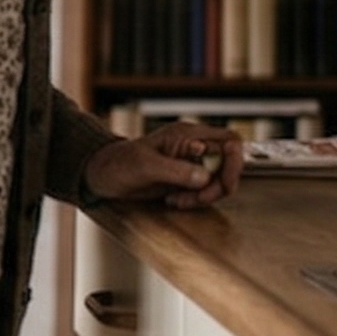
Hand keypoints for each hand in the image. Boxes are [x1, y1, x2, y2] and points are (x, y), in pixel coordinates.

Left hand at [84, 123, 243, 208]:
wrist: (102, 175)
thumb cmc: (118, 163)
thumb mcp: (145, 166)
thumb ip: (177, 170)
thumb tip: (206, 176)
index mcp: (188, 135)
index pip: (229, 142)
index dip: (234, 162)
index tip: (224, 183)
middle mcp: (194, 147)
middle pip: (229, 164)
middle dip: (218, 185)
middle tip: (199, 198)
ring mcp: (191, 163)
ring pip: (218, 181)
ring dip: (204, 196)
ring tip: (178, 200)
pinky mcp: (185, 179)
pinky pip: (204, 191)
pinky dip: (194, 200)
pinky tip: (174, 200)